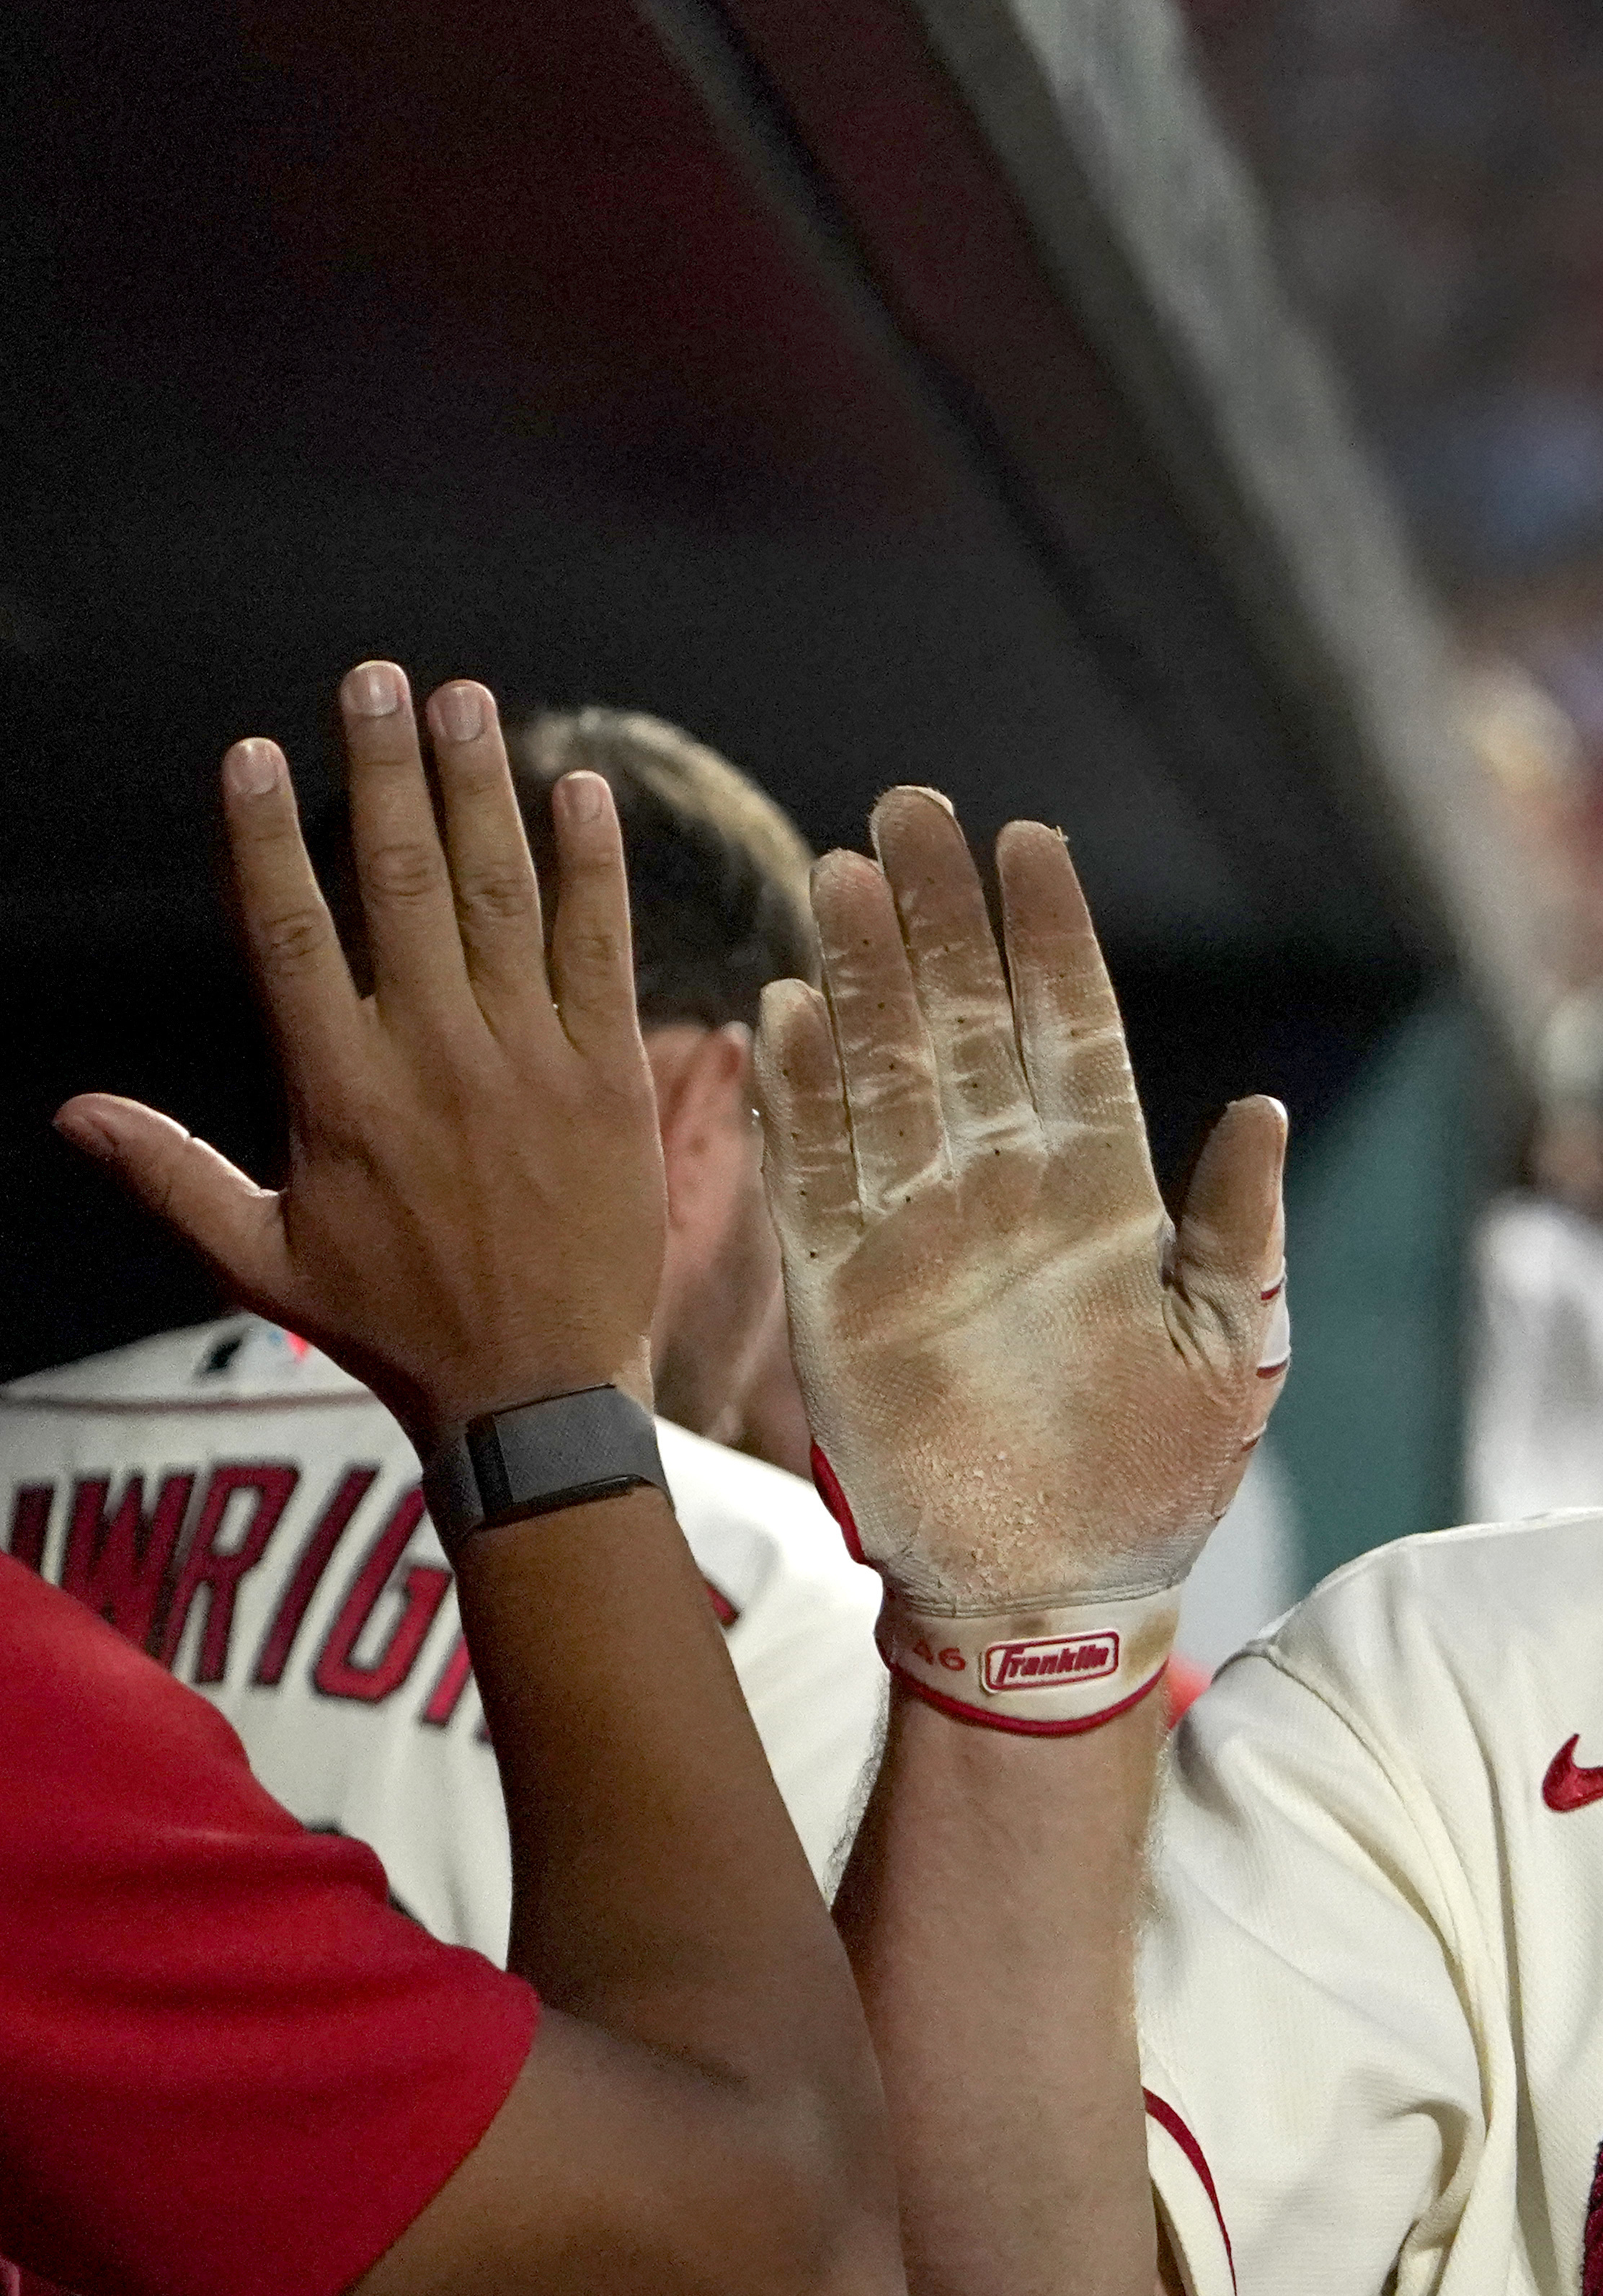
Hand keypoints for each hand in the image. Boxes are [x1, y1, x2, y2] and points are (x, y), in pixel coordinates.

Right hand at [55, 663, 664, 1456]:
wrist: (536, 1390)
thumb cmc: (393, 1325)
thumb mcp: (260, 1259)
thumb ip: (168, 1174)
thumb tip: (72, 1112)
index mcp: (339, 1089)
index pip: (290, 932)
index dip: (266, 836)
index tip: (250, 750)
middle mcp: (433, 1056)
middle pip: (399, 883)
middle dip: (384, 771)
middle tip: (374, 678)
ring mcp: (530, 1060)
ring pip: (499, 896)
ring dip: (479, 789)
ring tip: (461, 700)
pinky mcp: (610, 1077)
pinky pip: (601, 949)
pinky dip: (590, 866)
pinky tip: (578, 789)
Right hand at [754, 788, 1285, 1630]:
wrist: (1055, 1596)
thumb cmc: (1160, 1479)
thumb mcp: (1231, 1351)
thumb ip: (1239, 1229)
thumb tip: (1262, 1109)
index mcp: (1104, 1196)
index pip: (1072, 1033)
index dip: (1048, 937)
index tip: (1030, 841)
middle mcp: (1006, 1194)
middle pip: (967, 1026)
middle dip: (937, 918)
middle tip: (911, 810)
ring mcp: (919, 1235)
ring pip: (885, 1075)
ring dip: (861, 977)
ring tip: (842, 872)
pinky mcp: (844, 1294)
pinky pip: (812, 1177)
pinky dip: (796, 1100)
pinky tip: (783, 1013)